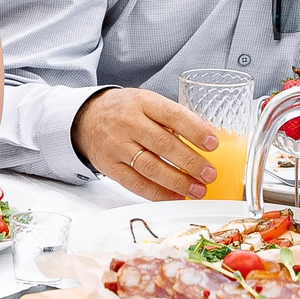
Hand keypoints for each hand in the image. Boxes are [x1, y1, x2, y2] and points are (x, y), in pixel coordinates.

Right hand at [72, 87, 222, 200]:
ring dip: (177, 181)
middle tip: (209, 174)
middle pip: (163, 144)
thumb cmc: (125, 110)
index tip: (212, 144)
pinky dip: (158, 193)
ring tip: (198, 189)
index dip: (195, 130)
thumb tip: (204, 141)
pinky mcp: (110, 166)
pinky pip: (136, 183)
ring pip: (150, 167)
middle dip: (190, 162)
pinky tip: (175, 196)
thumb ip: (171, 119)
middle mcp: (128, 123)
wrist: (87, 118)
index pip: (172, 115)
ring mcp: (117, 146)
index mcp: (142, 102)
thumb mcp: (147, 102)